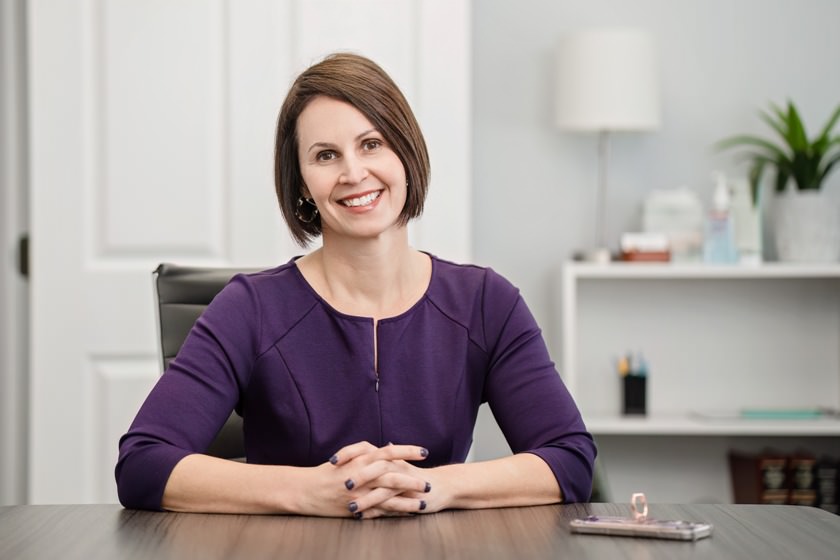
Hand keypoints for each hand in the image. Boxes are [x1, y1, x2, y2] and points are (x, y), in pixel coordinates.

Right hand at [297, 441, 430, 518]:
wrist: (306, 490)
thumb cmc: (327, 471)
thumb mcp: (347, 456)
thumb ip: (368, 451)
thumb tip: (388, 448)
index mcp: (360, 460)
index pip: (389, 452)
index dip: (408, 451)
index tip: (425, 452)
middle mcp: (362, 476)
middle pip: (393, 476)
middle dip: (412, 480)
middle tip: (428, 483)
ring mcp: (360, 494)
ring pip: (389, 497)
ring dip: (407, 500)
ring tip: (423, 502)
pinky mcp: (357, 509)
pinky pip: (379, 512)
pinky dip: (394, 513)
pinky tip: (407, 514)